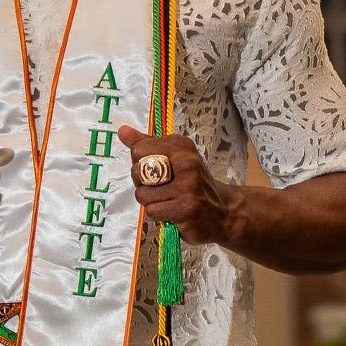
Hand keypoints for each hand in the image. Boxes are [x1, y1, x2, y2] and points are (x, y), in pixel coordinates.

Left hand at [117, 125, 240, 245]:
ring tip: (168, 200)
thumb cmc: (193, 182)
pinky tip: (173, 211)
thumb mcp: (174, 156)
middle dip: (143, 184)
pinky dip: (159, 214)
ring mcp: (187, 187)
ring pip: (143, 195)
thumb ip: (147, 144)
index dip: (140, 163)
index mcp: (181, 146)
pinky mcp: (186, 210)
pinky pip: (153, 211)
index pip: (139, 150)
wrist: (222, 210)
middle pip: (138, 172)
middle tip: (161, 187)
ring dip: (151, 202)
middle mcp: (186, 163)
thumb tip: (122, 131)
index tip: (155, 169)